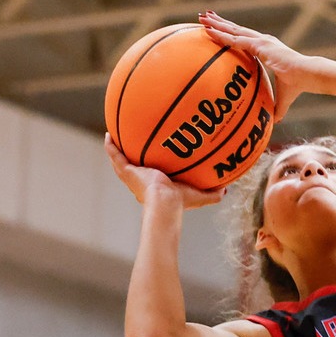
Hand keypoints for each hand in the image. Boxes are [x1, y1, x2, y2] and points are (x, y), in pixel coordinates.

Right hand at [105, 133, 225, 208]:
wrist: (165, 202)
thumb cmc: (181, 202)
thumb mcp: (201, 196)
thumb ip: (214, 193)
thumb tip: (226, 188)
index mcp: (157, 186)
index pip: (154, 174)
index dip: (153, 167)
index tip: (155, 157)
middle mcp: (142, 182)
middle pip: (136, 166)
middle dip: (135, 157)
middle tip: (133, 144)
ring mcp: (132, 177)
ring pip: (122, 161)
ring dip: (118, 149)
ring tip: (115, 135)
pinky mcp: (127, 172)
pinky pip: (115, 156)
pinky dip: (111, 146)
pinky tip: (109, 134)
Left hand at [198, 10, 306, 121]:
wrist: (306, 76)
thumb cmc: (298, 85)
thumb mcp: (283, 98)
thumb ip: (277, 107)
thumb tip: (275, 122)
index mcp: (267, 49)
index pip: (245, 38)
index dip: (232, 33)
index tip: (220, 28)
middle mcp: (263, 41)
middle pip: (236, 29)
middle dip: (220, 22)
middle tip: (205, 15)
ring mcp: (261, 41)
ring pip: (233, 30)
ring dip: (216, 23)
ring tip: (202, 17)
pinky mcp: (259, 45)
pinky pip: (235, 39)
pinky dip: (221, 35)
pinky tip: (208, 30)